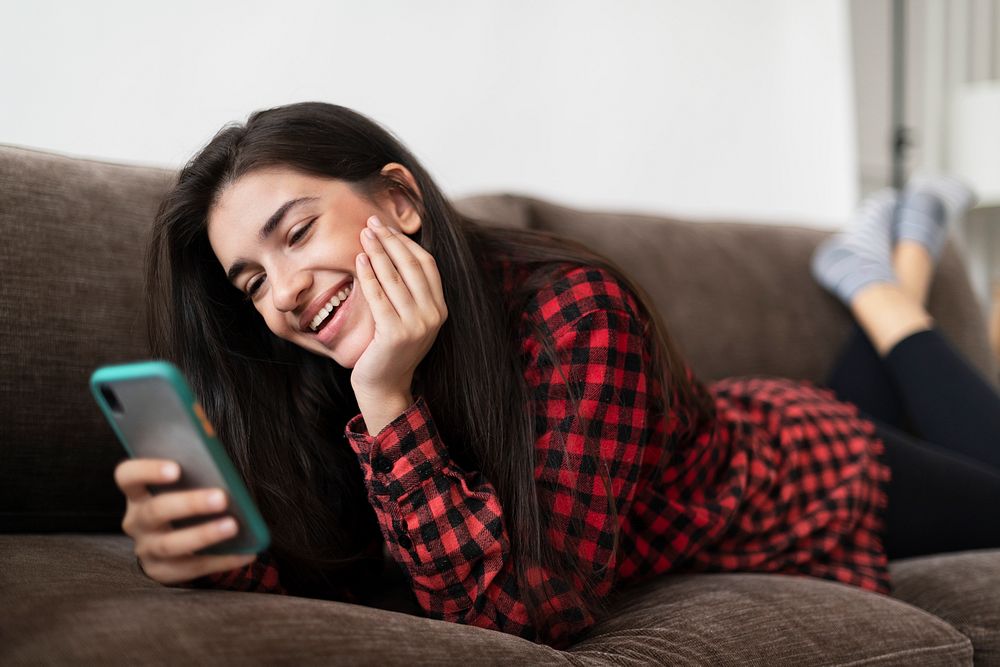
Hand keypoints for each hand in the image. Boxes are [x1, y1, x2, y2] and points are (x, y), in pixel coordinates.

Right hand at [115, 458, 255, 584]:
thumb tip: (210, 436)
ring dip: (204, 535)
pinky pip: (193, 567)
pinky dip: (222, 560)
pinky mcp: (162, 571)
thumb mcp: (182, 478)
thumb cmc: (181, 497)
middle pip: (156, 511)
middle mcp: (136, 521)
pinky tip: (247, 552)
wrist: (169, 540)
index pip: (128, 476)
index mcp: (138, 492)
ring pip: (171, 544)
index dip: (147, 470)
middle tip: (222, 498)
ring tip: (234, 526)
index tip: (176, 468)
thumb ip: (193, 455)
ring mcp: (146, 548)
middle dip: (190, 504)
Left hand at [351, 215, 447, 397]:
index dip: (406, 243)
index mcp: (439, 309)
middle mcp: (433, 315)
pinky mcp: (395, 333)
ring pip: (395, 278)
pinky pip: (379, 297)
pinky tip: (359, 261)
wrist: (384, 386)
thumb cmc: (389, 350)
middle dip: (391, 241)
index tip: (387, 228)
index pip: (426, 265)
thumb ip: (408, 293)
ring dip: (378, 252)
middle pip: (412, 266)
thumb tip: (392, 253)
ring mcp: (417, 325)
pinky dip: (368, 276)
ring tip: (364, 235)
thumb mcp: (408, 319)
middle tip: (372, 223)